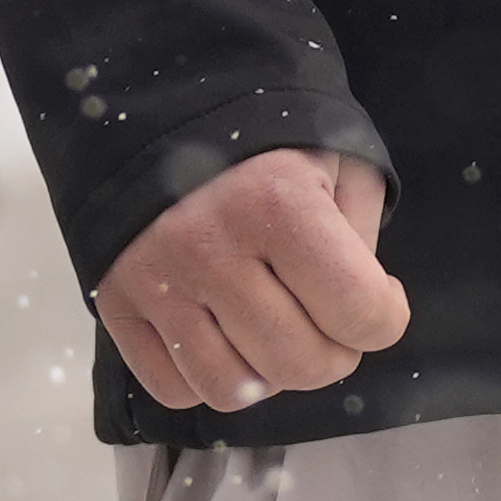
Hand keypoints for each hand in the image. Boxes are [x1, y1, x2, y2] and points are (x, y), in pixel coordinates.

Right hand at [100, 151, 410, 415]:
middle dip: (333, 355)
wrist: (161, 110)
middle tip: (328, 320)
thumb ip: (362, 242)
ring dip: (267, 373)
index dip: (386, 318)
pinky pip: (172, 388)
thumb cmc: (268, 141)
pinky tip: (224, 334)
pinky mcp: (114, 302)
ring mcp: (154, 279)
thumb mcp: (342, 163)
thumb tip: (354, 319)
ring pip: (232, 390)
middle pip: (299, 366)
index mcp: (277, 201)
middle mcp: (209, 247)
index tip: (379, 293)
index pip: (362, 316)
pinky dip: (207, 377)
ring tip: (273, 327)